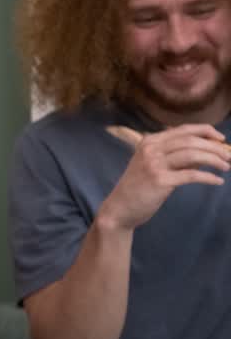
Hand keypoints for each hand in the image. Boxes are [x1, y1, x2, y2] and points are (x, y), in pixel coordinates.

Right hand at [99, 124, 228, 230]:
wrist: (120, 208)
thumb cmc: (139, 187)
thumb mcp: (155, 166)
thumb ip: (177, 157)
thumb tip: (206, 152)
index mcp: (149, 142)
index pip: (183, 130)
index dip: (206, 131)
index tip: (222, 139)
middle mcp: (151, 149)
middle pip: (191, 141)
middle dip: (215, 147)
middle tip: (229, 156)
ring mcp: (154, 164)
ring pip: (193, 154)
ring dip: (214, 160)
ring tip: (226, 167)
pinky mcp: (160, 181)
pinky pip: (191, 175)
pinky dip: (208, 177)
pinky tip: (217, 181)